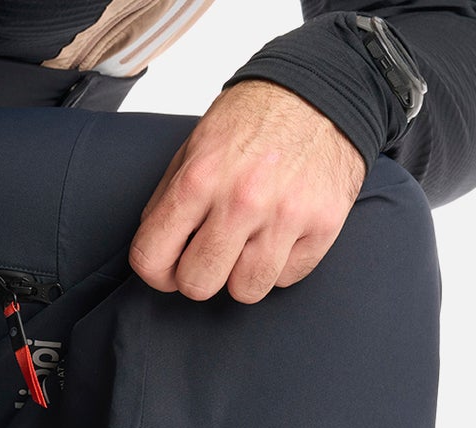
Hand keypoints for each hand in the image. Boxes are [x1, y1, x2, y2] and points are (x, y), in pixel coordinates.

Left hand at [129, 78, 367, 303]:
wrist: (323, 87)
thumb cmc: (256, 117)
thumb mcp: (196, 145)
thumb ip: (170, 199)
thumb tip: (158, 247)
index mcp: (200, 178)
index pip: (152, 257)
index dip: (156, 272)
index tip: (168, 267)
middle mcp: (242, 200)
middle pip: (198, 285)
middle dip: (199, 275)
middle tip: (212, 253)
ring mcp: (286, 216)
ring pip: (245, 291)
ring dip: (242, 274)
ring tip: (249, 242)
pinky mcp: (323, 226)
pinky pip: (286, 278)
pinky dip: (281, 264)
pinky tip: (281, 233)